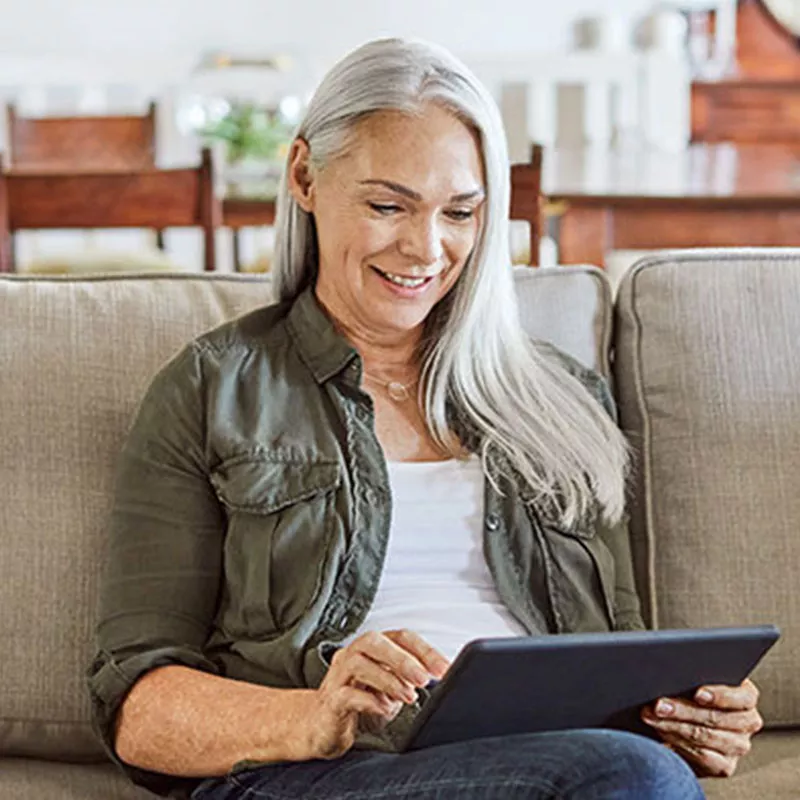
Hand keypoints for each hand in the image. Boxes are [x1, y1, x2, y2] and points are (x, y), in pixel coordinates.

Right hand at [307, 629, 449, 759]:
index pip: (400, 637)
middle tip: (424, 679)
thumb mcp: (390, 689)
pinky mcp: (330, 701)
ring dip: (388, 679)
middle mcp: (353, 654)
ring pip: (359, 663)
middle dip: (402, 659)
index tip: (444, 669)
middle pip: (375, 642)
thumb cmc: (360, 703)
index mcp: (373, 648)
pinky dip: (368, 700)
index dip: (424, 650)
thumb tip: (437, 678)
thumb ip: (409, 680)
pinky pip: (346, 694)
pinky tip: (385, 708)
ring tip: (409, 696)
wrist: (322, 727)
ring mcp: (338, 675)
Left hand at [641, 679, 762, 776]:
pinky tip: (661, 733)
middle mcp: (747, 722)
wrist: (684, 724)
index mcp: (745, 696)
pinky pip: (701, 756)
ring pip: (705, 736)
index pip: (741, 697)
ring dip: (673, 726)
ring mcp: (738, 746)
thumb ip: (691, 677)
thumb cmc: (688, 694)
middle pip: (716, 718)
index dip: (719, 696)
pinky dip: (677, 742)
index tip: (697, 694)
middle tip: (658, 705)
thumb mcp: (693, 681)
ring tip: (651, 717)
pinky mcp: (724, 766)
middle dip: (683, 710)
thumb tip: (671, 674)